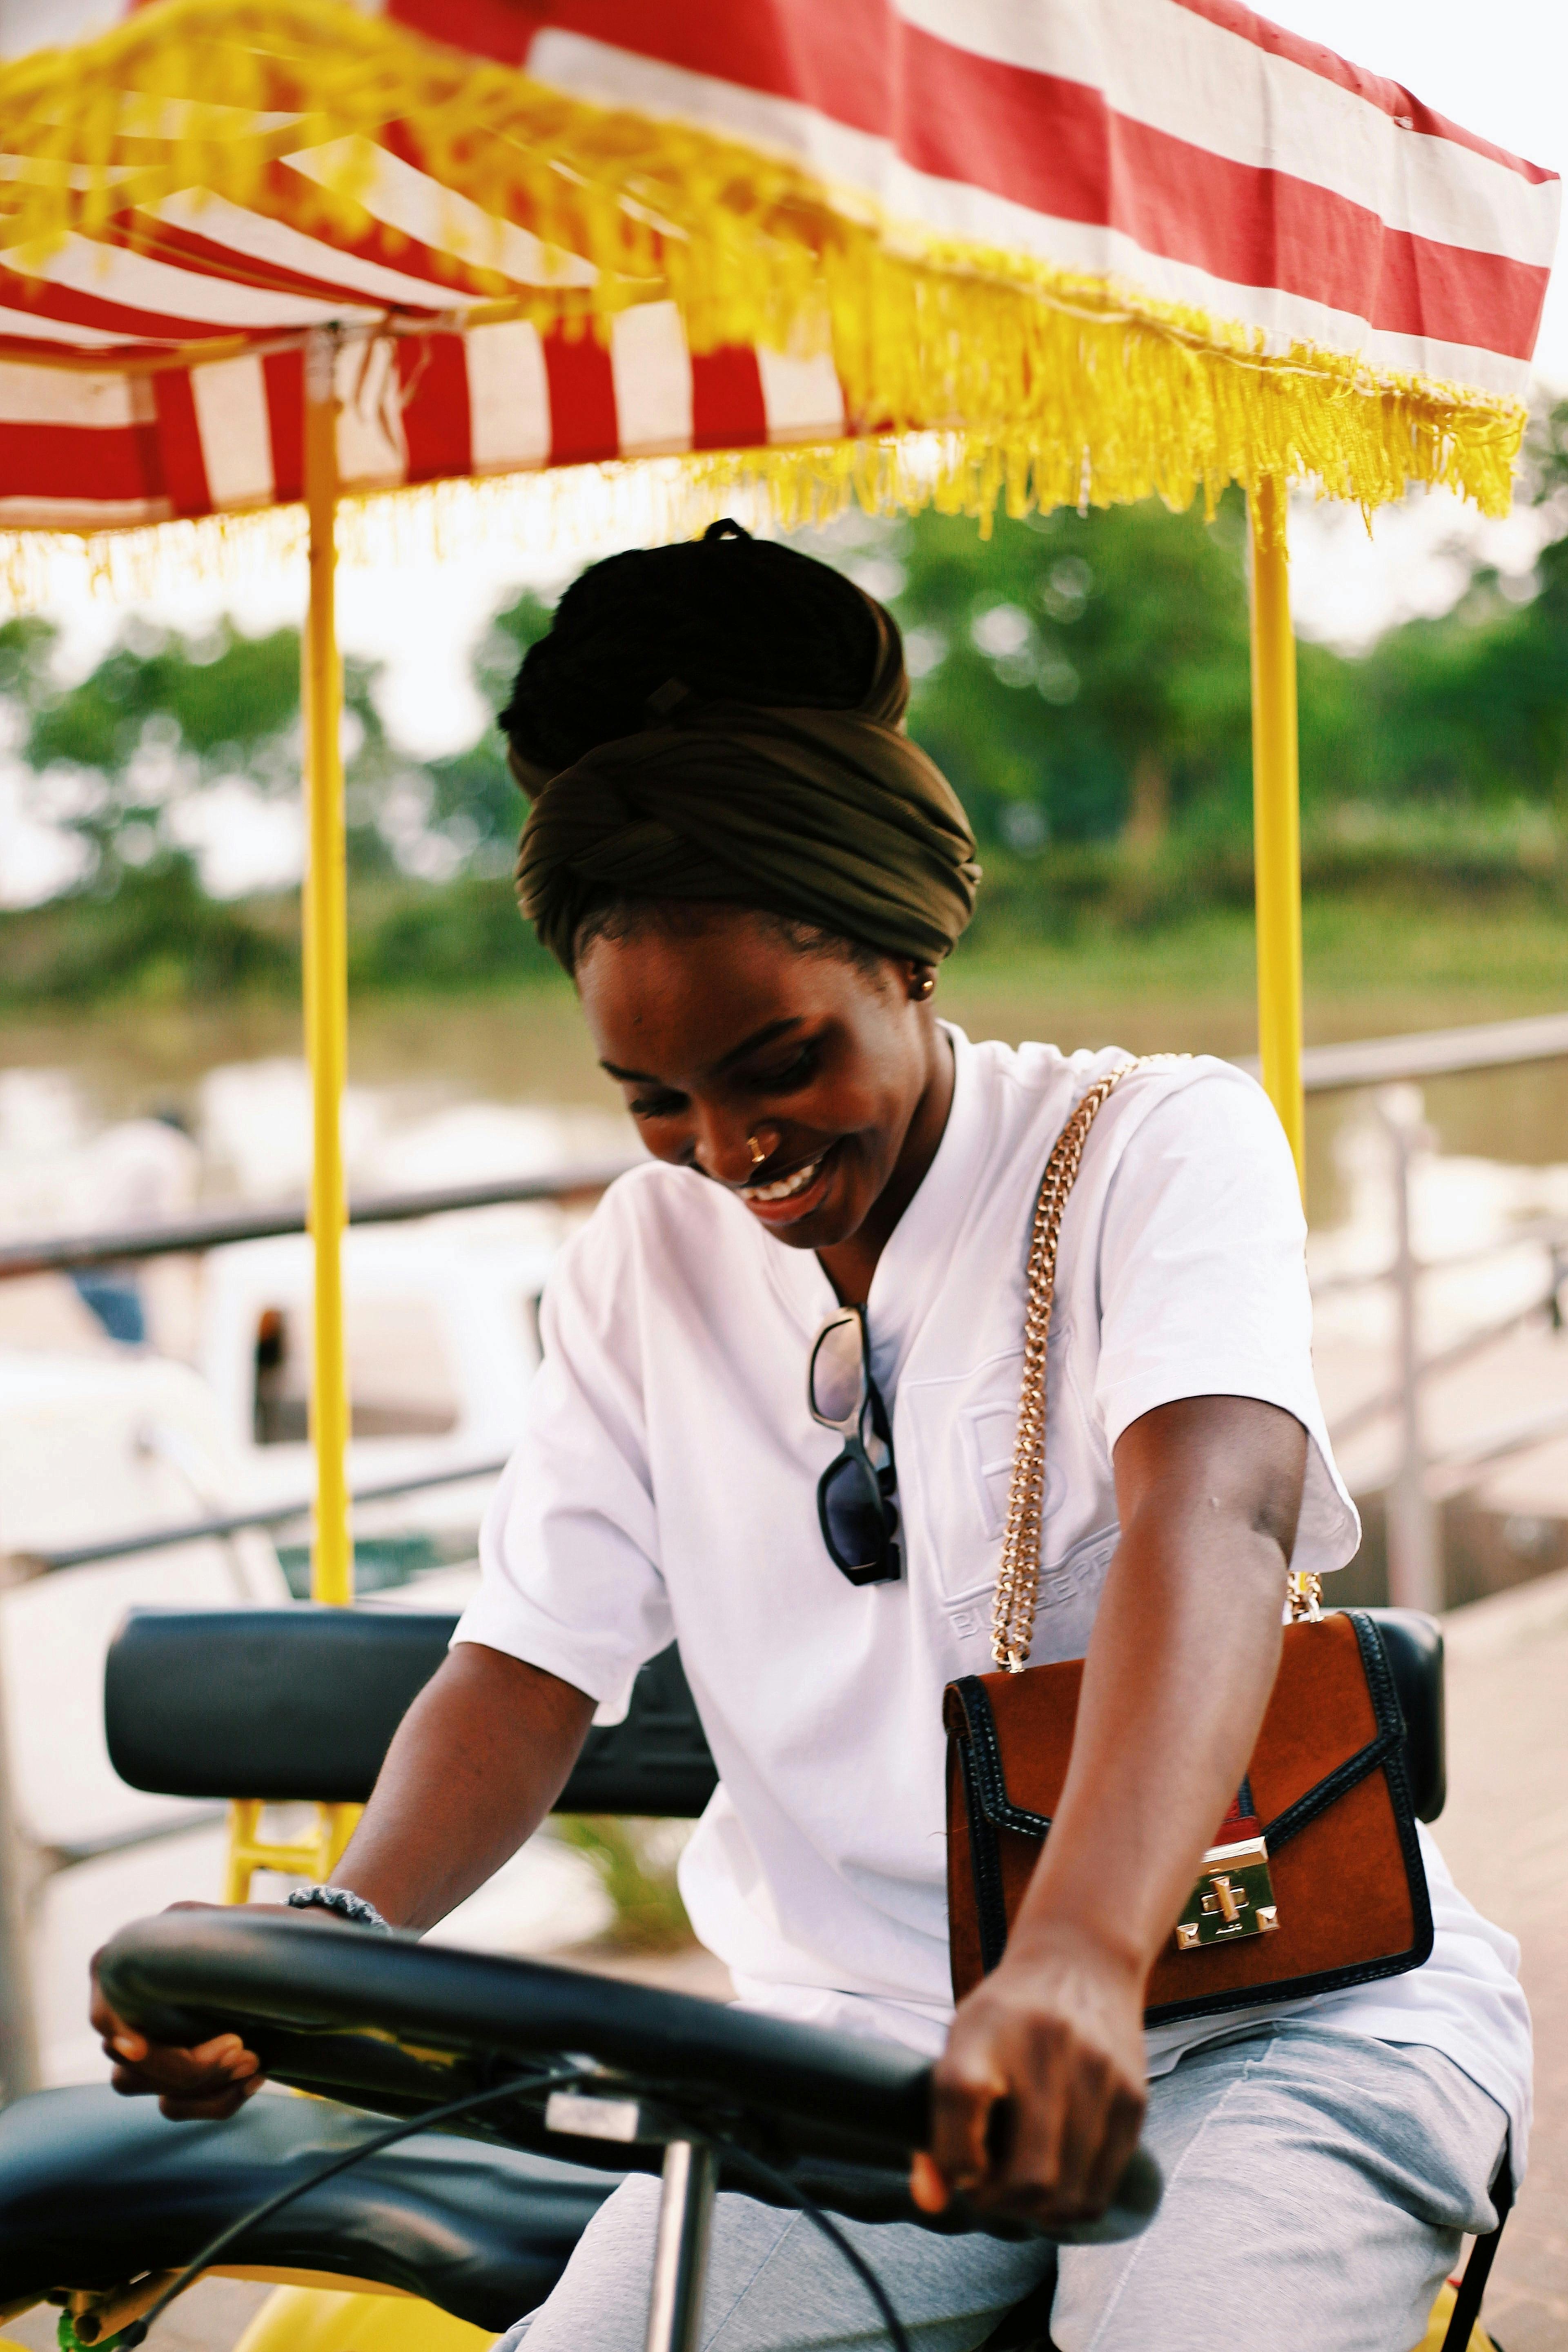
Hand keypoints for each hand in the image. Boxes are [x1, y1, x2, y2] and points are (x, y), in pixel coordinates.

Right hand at [90, 1904, 265, 2119]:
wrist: (281, 1967)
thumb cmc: (250, 1938)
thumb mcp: (225, 1925)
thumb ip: (200, 1927)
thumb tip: (179, 1928)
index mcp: (127, 1970)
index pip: (105, 2013)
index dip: (117, 2032)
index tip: (139, 2047)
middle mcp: (125, 2016)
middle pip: (133, 2068)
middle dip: (190, 2067)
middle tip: (241, 2048)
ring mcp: (143, 2054)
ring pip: (157, 2093)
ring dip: (209, 2085)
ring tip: (254, 2059)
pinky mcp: (167, 2080)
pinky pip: (178, 2107)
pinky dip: (219, 2101)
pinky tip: (254, 2078)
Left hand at [912, 1927, 1145, 2223]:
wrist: (1083, 1962)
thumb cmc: (1008, 2018)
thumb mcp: (961, 2046)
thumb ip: (939, 2126)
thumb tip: (928, 2202)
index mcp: (986, 2030)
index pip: (959, 2097)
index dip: (953, 2157)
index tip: (960, 2167)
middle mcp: (1045, 2047)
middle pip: (1027, 2176)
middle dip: (999, 2203)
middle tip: (989, 2190)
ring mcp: (1096, 2074)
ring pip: (1068, 2195)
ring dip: (1037, 2213)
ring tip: (1022, 2189)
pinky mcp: (1133, 2098)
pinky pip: (1102, 2189)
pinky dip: (1073, 2203)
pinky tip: (1058, 2182)